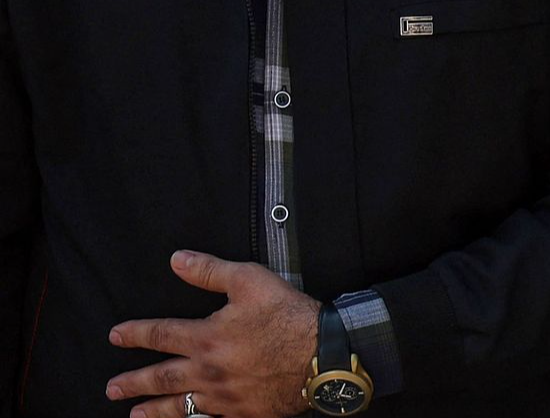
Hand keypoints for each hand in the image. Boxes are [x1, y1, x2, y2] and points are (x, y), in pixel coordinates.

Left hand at [106, 251, 318, 417]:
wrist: (322, 356)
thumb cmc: (289, 317)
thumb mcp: (251, 281)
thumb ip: (211, 271)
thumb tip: (177, 260)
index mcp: (206, 337)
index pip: (160, 334)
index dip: (135, 334)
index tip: (116, 335)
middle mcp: (207, 371)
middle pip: (161, 376)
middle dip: (133, 381)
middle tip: (112, 387)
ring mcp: (223, 396)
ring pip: (179, 405)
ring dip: (154, 409)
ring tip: (136, 413)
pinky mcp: (243, 411)